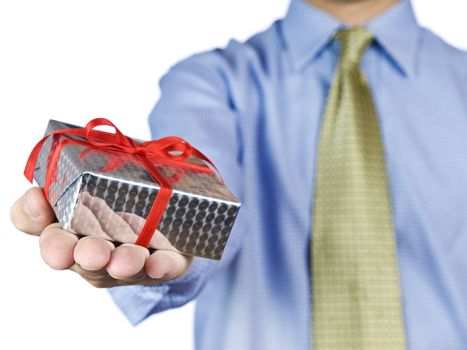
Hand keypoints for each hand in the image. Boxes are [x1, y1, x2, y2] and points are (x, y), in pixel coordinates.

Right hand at [10, 187, 192, 287]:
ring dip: (124, 262)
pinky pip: (164, 266)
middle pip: (88, 258)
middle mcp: (99, 252)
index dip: (52, 245)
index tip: (56, 249)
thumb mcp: (84, 183)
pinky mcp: (166, 261)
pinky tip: (158, 264)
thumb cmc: (114, 200)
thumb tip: (35, 193)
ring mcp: (132, 259)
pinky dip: (160, 265)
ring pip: (125, 264)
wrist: (164, 209)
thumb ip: (57, 185)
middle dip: (89, 255)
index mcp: (72, 233)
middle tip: (92, 255)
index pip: (54, 241)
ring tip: (124, 262)